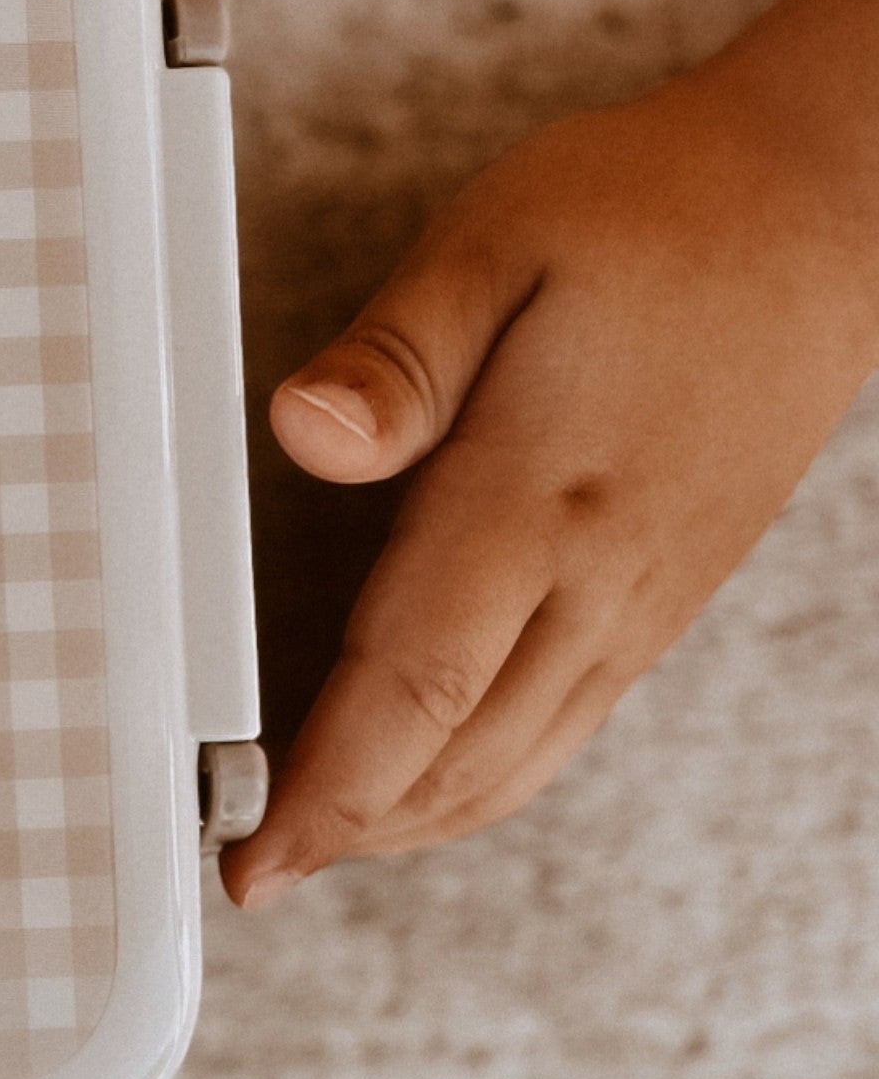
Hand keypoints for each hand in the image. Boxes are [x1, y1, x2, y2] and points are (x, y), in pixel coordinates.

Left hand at [222, 42, 878, 908]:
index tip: (256, 859)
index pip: (412, 690)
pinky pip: (564, 726)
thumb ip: (396, 352)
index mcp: (537, 498)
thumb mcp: (497, 239)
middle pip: (460, 760)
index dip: (327, 792)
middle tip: (259, 870)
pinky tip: (428, 776)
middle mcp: (598, 576)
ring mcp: (643, 598)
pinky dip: (481, 776)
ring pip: (517, 762)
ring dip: (415, 818)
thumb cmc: (653, 213)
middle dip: (352, 832)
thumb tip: (304, 432)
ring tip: (323, 842)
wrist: (824, 208)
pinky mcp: (664, 594)